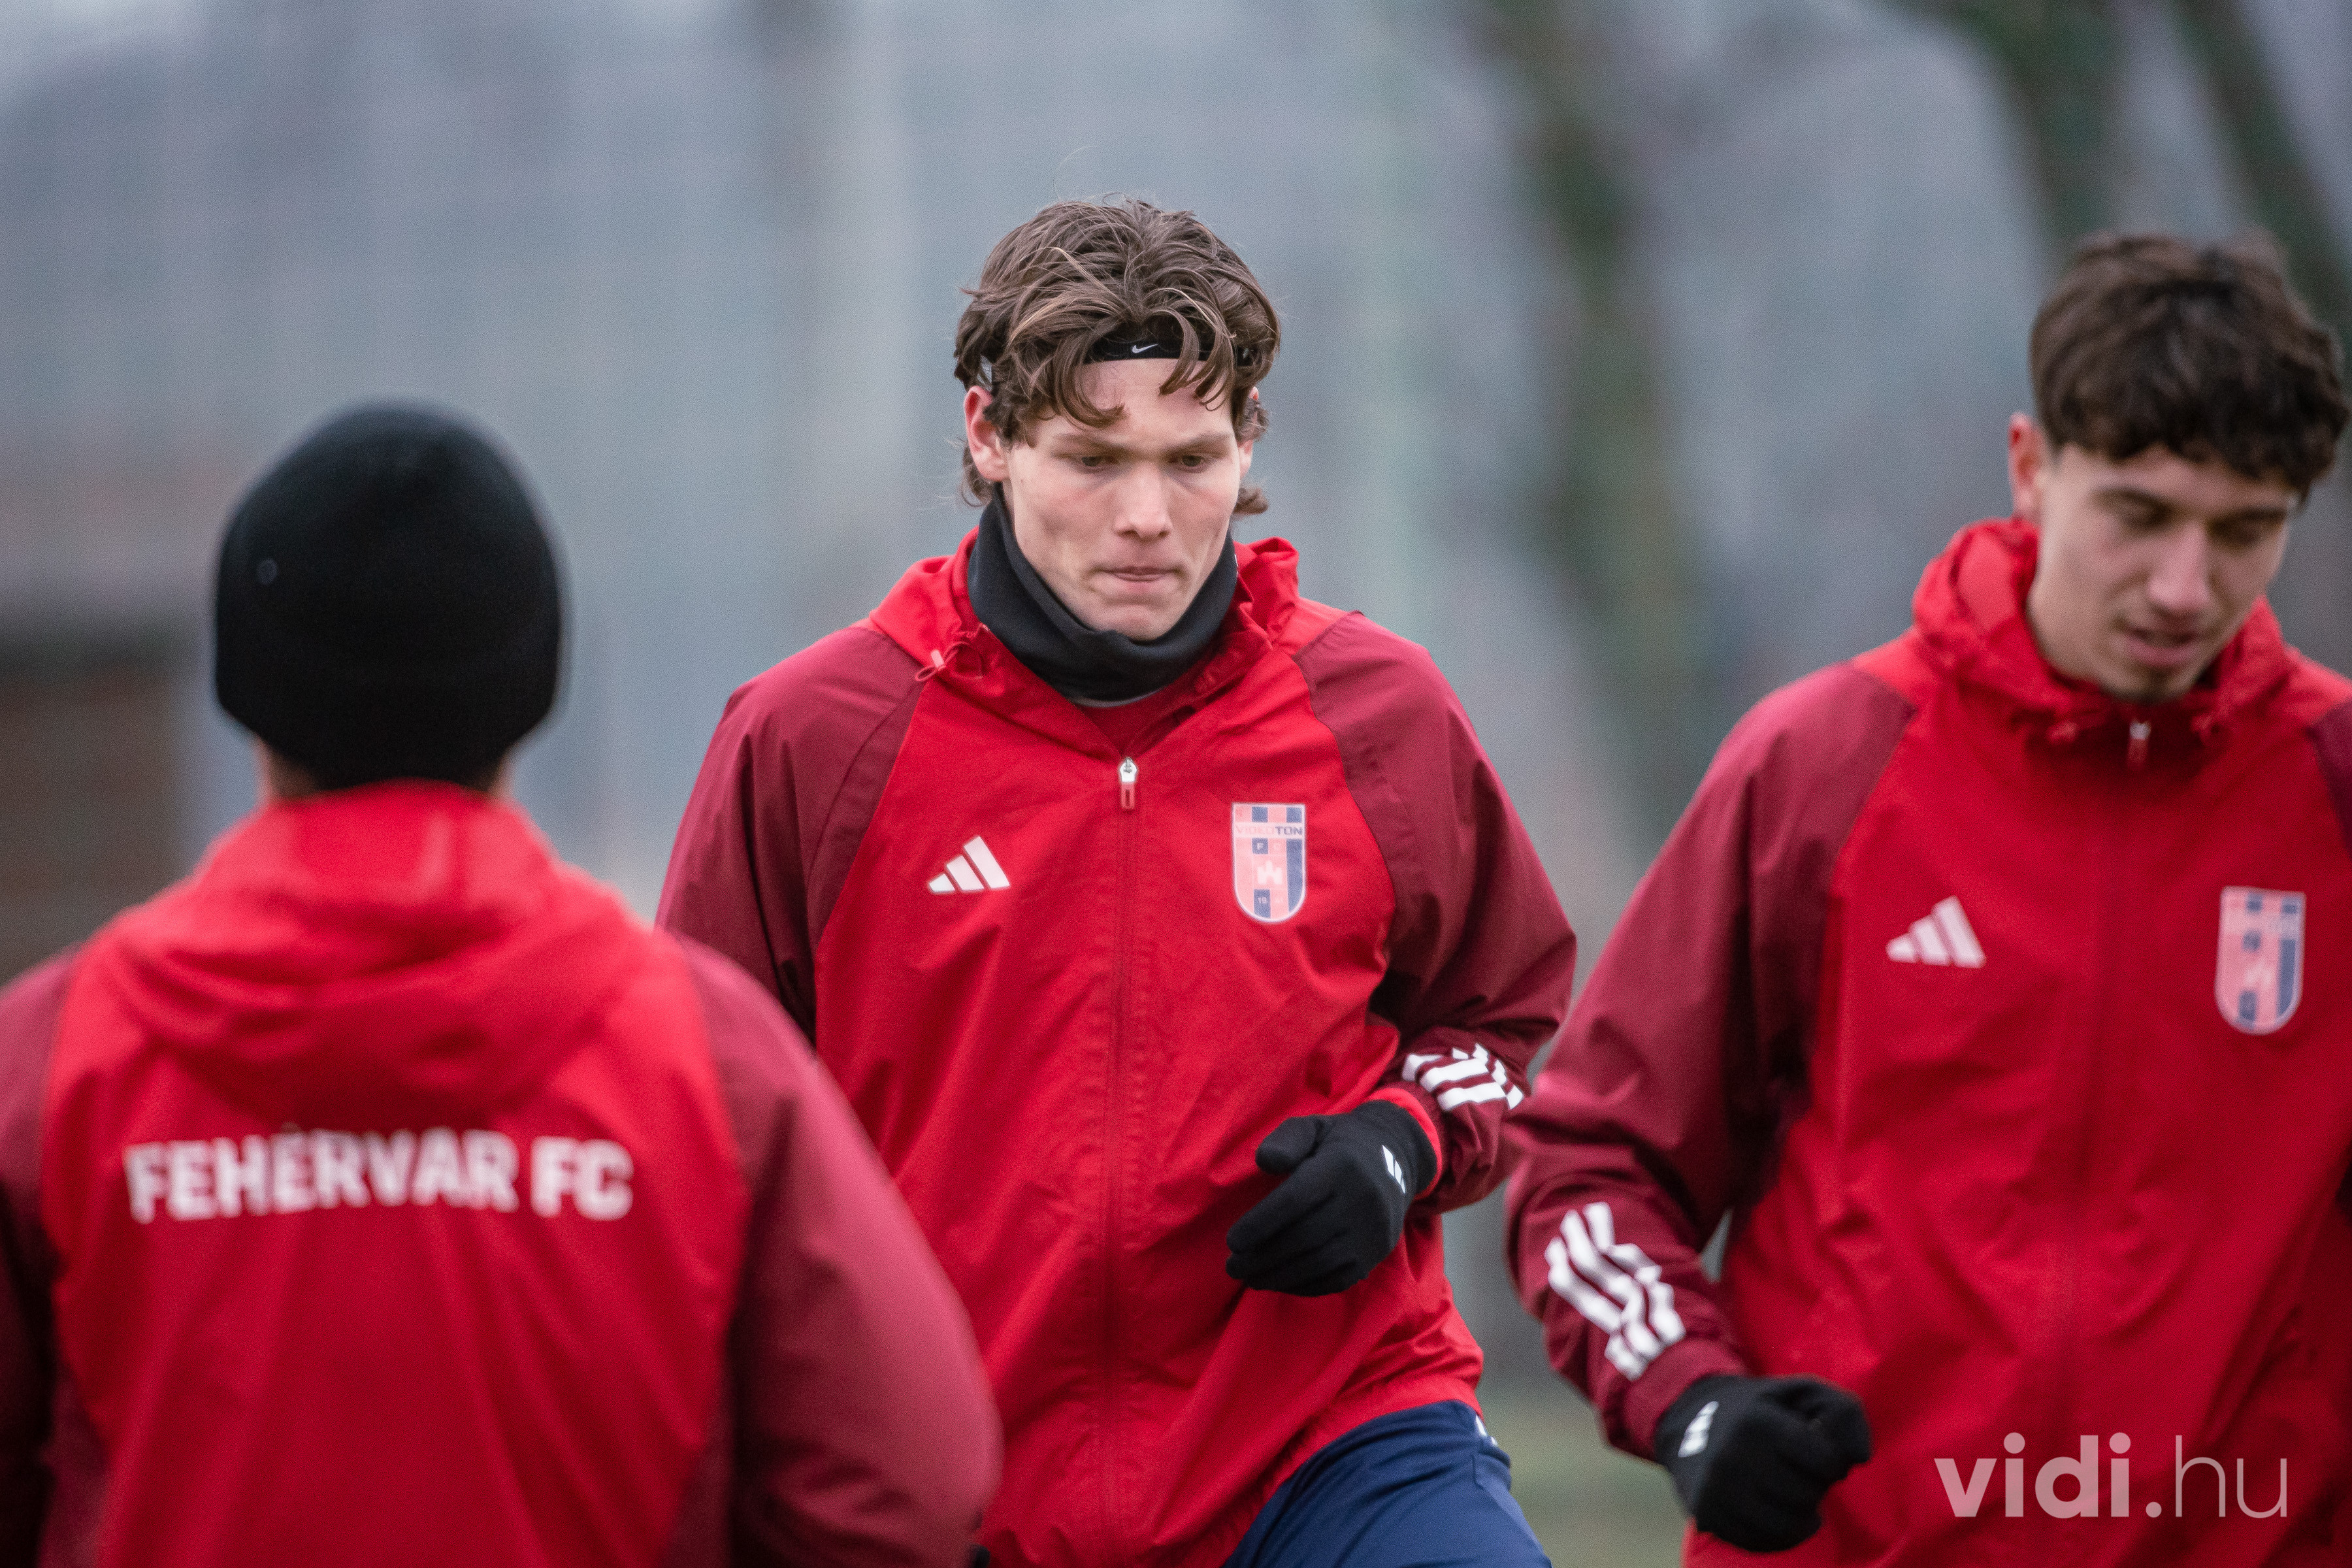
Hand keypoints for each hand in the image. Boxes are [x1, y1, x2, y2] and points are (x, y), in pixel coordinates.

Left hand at [1224, 1102, 1435, 1295]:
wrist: (1395, 1160)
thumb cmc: (1337, 1144)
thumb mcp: (1311, 1127)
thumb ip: (1285, 1140)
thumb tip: (1265, 1161)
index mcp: (1341, 1164)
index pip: (1295, 1200)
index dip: (1260, 1224)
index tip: (1232, 1241)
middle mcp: (1363, 1199)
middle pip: (1305, 1237)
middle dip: (1263, 1258)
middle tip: (1233, 1266)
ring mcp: (1374, 1230)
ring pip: (1320, 1263)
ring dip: (1279, 1277)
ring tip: (1250, 1278)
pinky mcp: (1378, 1252)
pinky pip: (1338, 1278)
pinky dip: (1304, 1286)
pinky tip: (1280, 1282)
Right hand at [1654, 1374, 1871, 1551]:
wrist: (1692, 1417)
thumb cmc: (1764, 1409)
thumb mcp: (1802, 1393)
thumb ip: (1843, 1413)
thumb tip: (1861, 1457)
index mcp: (1758, 1421)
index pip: (1826, 1461)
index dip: (1831, 1460)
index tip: (1817, 1451)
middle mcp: (1732, 1456)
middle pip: (1806, 1496)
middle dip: (1812, 1486)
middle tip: (1798, 1471)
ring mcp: (1716, 1488)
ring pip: (1786, 1526)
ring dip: (1799, 1515)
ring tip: (1792, 1495)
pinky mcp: (1706, 1513)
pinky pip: (1759, 1542)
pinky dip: (1777, 1534)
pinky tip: (1776, 1512)